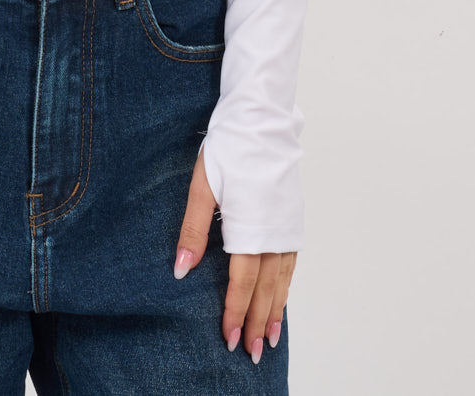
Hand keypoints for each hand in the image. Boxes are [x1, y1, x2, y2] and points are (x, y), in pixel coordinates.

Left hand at [173, 157, 295, 363]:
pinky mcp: (293, 218)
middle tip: (252, 354)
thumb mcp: (203, 184)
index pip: (241, 281)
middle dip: (256, 322)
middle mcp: (274, 232)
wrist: (263, 120)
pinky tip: (280, 299)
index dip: (234, 312)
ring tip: (269, 339)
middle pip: (265, 288)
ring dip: (275, 311)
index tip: (229, 339)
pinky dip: (286, 287)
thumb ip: (194, 229)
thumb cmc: (230, 148)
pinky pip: (291, 263)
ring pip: (282, 279)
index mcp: (250, 226)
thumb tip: (181, 270)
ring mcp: (287, 226)